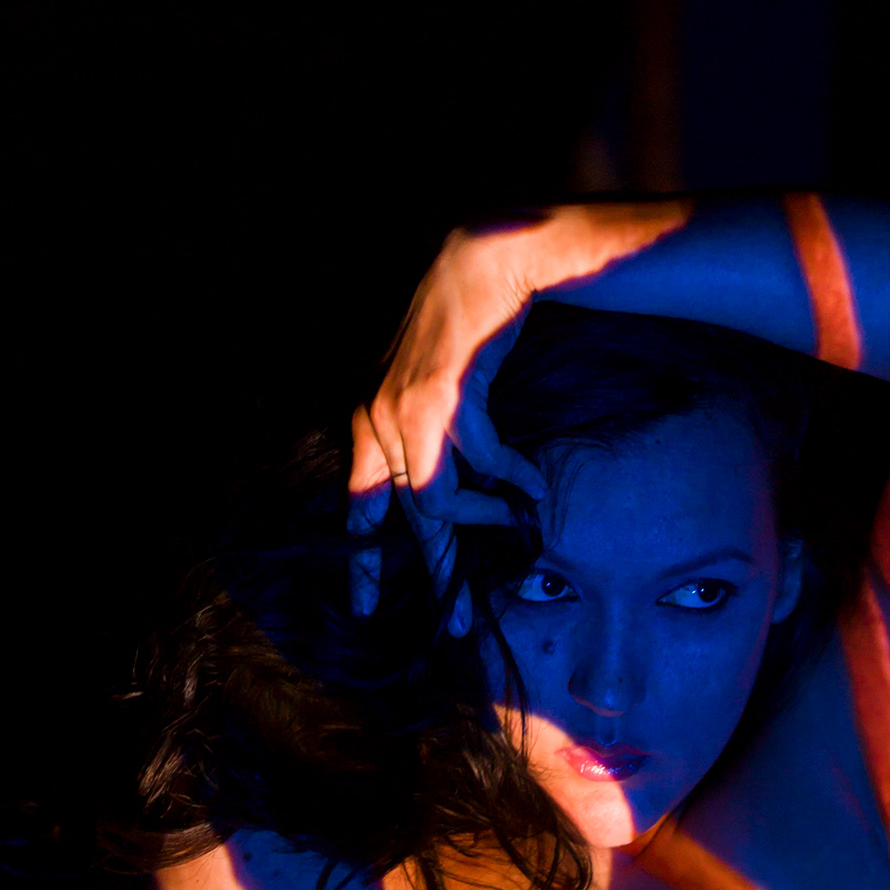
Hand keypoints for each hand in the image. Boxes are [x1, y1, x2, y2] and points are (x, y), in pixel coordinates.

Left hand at [349, 230, 548, 632]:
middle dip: (435, 574)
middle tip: (455, 624)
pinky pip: (478, 465)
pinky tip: (530, 480)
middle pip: (404, 520)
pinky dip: (509, 477)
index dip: (364, 562)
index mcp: (369, 423)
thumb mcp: (435, 392)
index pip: (359, 506)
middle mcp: (377, 420)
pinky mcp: (439, 401)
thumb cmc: (463, 332)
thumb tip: (454, 502)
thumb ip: (434, 442)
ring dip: (483, 515)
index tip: (365, 607)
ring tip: (514, 516)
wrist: (480, 265)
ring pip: (437, 502)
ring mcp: (404, 411)